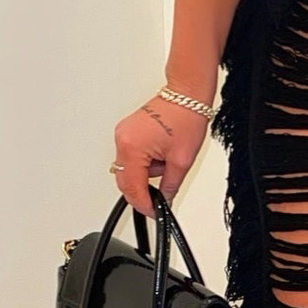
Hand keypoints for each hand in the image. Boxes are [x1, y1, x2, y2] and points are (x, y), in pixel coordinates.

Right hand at [111, 90, 211, 215]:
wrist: (186, 95)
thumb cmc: (185, 117)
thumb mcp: (182, 160)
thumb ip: (170, 185)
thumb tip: (165, 200)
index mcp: (132, 148)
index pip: (133, 188)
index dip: (144, 204)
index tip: (152, 212)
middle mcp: (122, 140)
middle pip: (124, 180)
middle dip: (143, 190)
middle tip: (160, 196)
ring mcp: (122, 134)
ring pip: (128, 169)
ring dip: (145, 173)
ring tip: (167, 159)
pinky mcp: (126, 131)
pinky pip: (130, 156)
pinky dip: (144, 161)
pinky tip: (160, 152)